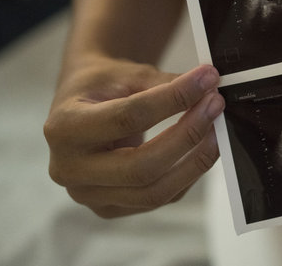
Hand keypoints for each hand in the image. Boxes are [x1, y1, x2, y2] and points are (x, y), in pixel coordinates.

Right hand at [44, 57, 224, 217]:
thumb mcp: (127, 74)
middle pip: (140, 166)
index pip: (128, 117)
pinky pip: (159, 198)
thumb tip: (208, 87)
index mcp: (64, 128)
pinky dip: (188, 174)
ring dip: (195, 161)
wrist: (83, 105)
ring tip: (217, 130)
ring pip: (153, 192)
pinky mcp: (110, 208)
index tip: (206, 79)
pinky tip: (202, 149)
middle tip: (215, 105)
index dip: (173, 99)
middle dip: (187, 135)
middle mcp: (69, 169)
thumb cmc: (102, 86)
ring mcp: (88, 196)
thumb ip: (165, 83)